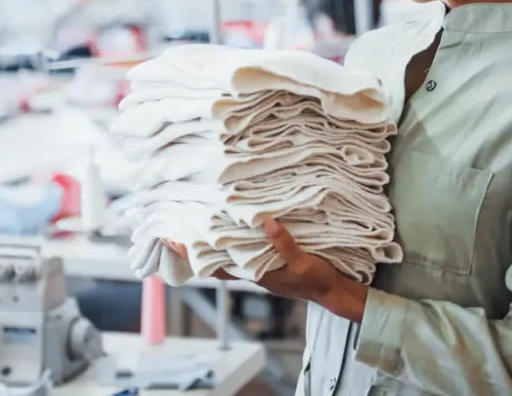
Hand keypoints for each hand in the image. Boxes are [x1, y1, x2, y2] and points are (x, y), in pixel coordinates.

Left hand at [164, 219, 367, 322]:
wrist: (332, 292)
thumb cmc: (316, 280)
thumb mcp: (303, 263)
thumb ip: (285, 245)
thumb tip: (267, 223)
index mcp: (257, 274)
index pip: (219, 266)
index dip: (199, 255)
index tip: (179, 242)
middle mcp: (254, 272)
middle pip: (221, 258)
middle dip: (203, 244)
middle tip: (185, 224)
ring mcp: (262, 267)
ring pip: (233, 254)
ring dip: (220, 240)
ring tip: (205, 219)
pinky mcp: (271, 262)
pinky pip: (247, 251)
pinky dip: (238, 240)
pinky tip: (239, 225)